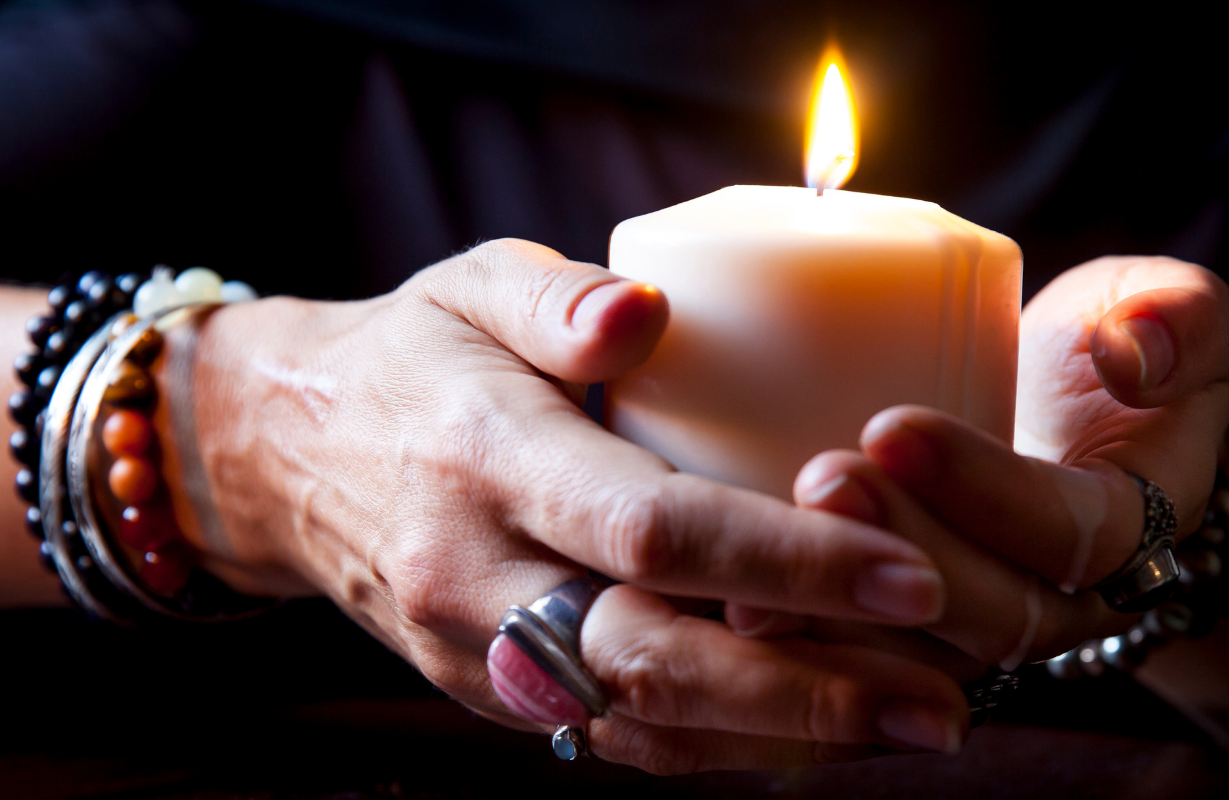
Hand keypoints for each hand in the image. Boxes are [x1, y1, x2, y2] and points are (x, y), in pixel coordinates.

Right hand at [154, 240, 971, 771]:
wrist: (286, 457)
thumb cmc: (413, 356)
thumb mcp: (470, 284)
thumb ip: (558, 295)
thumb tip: (645, 312)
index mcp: (487, 460)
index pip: (650, 531)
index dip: (784, 563)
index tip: (906, 571)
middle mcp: (477, 576)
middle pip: (655, 658)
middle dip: (809, 690)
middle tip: (941, 698)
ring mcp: (476, 652)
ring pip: (641, 720)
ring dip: (783, 736)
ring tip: (915, 726)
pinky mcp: (488, 693)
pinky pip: (614, 734)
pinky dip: (720, 744)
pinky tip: (818, 731)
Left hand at [728, 256, 1228, 670]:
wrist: (1074, 414)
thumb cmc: (1119, 349)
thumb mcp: (1178, 312)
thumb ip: (1178, 317)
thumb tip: (1128, 351)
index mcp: (1130, 527)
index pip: (1066, 532)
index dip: (983, 489)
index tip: (895, 425)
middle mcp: (1060, 598)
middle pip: (986, 611)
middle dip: (899, 548)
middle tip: (821, 477)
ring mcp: (983, 626)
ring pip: (915, 654)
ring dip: (837, 606)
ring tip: (752, 542)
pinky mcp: (914, 631)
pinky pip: (864, 659)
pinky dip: (800, 636)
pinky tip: (727, 593)